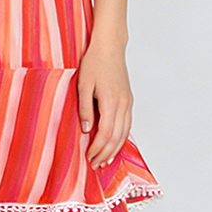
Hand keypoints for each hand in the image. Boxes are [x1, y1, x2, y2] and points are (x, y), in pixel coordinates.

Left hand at [77, 41, 132, 168]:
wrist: (110, 47)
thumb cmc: (94, 62)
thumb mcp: (83, 84)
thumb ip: (85, 108)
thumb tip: (87, 130)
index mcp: (111, 101)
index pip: (106, 133)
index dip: (98, 148)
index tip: (89, 157)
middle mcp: (123, 104)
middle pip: (117, 137)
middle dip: (106, 153)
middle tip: (95, 165)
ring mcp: (128, 102)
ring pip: (125, 132)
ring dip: (115, 148)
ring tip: (105, 160)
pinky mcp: (128, 99)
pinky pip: (127, 124)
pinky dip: (121, 137)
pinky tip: (115, 143)